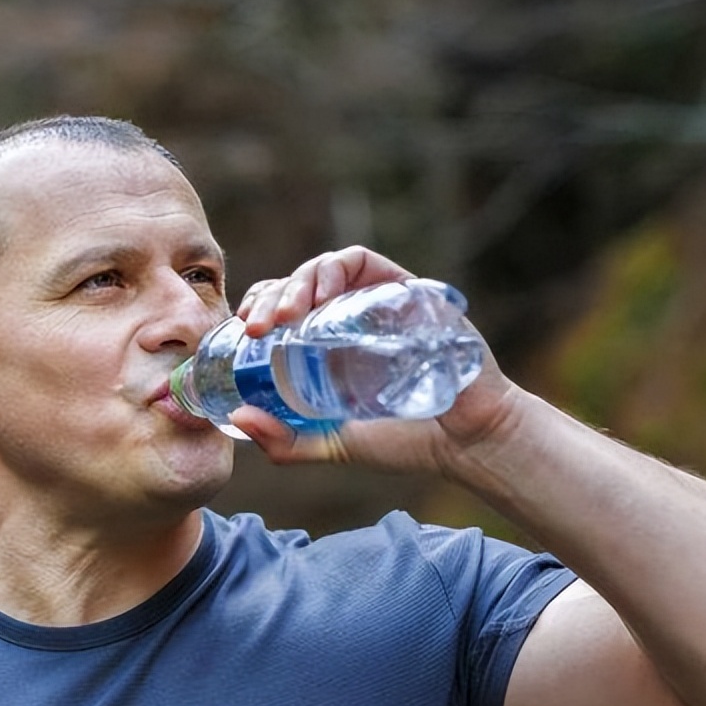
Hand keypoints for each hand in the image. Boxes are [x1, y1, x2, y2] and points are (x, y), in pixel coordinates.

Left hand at [229, 246, 522, 479]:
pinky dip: (333, 270)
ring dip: (296, 283)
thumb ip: (286, 442)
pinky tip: (319, 296)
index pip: (282, 308)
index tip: (242, 332)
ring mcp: (375, 298)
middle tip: (255, 328)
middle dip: (270, 298)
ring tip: (283, 316)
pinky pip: (361, 261)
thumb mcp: (331, 444)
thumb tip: (240, 417)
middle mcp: (348, 314)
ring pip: (323, 268)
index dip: (258, 309)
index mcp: (327, 341)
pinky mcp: (403, 287)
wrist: (465, 439)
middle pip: (297, 285)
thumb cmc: (404, 441)